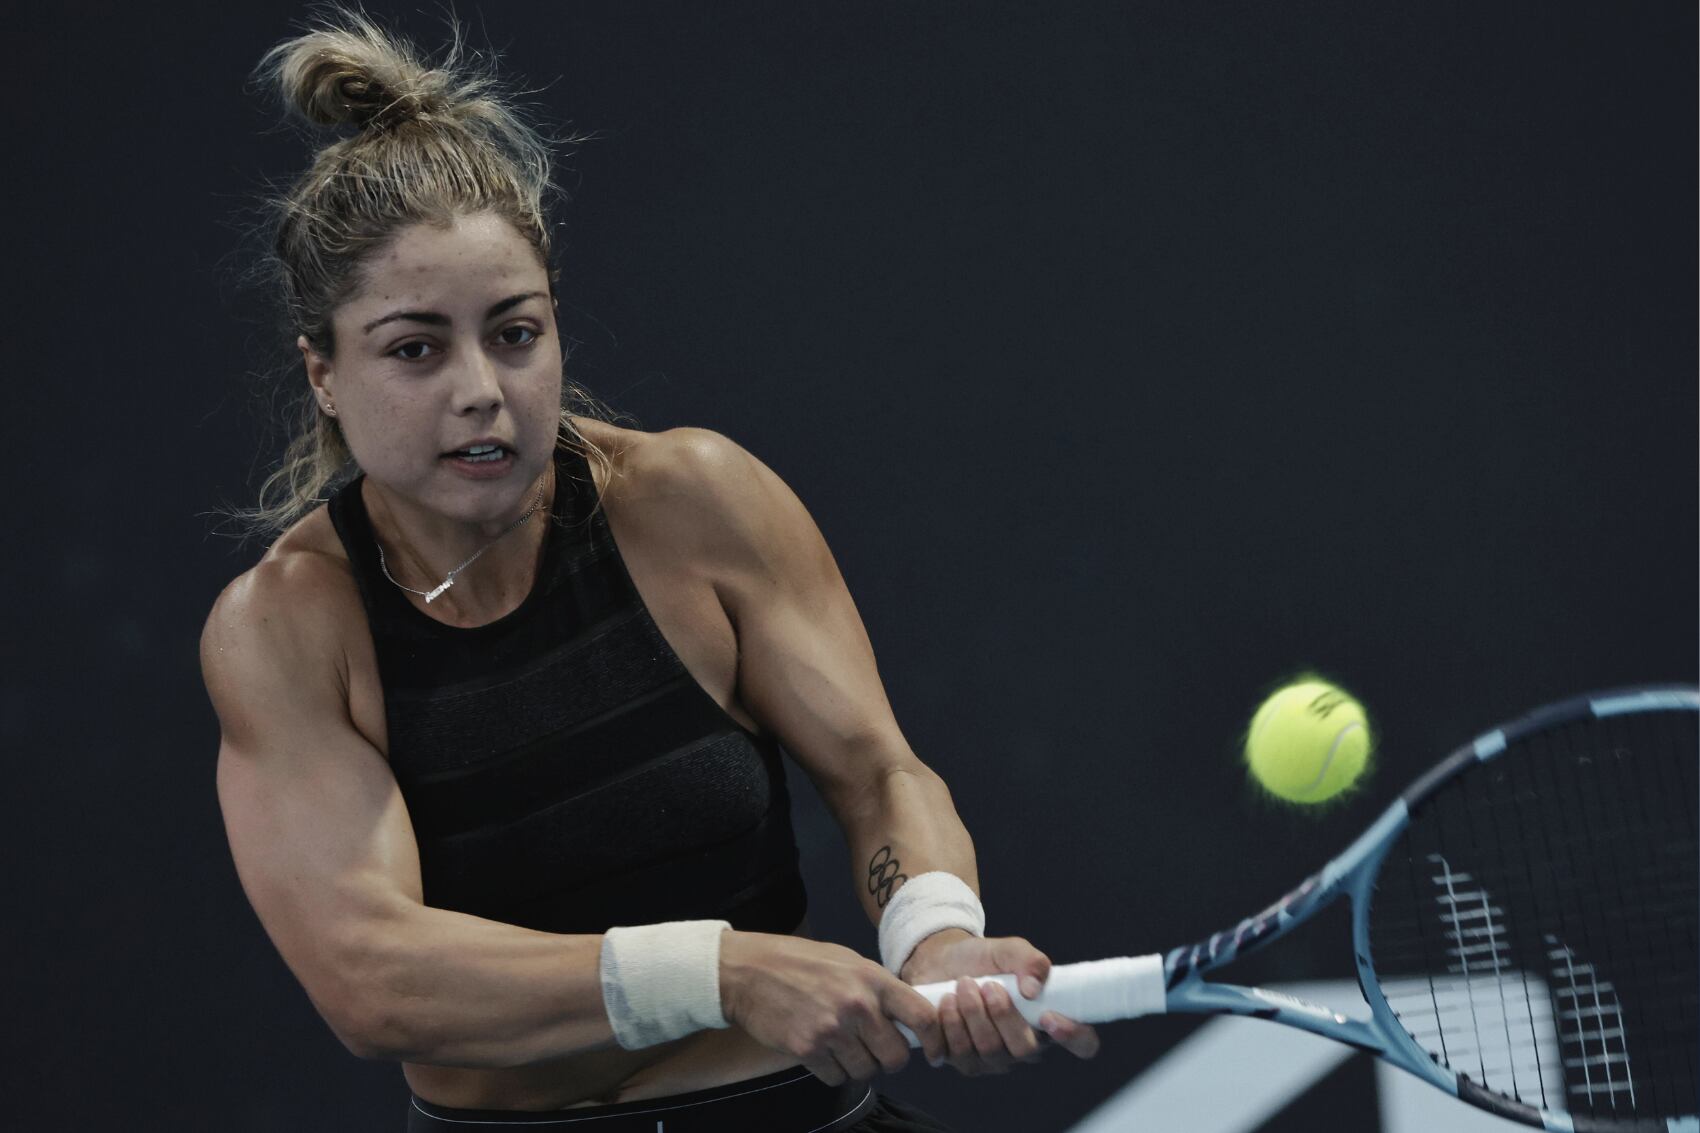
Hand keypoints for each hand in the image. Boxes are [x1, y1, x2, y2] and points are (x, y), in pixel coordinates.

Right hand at [719, 930, 946, 1085]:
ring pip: (866, 1071)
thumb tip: (909, 1017)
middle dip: (889, 1059)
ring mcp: (832, 1029)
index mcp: (873, 979)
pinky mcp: (808, 1049)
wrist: (750, 972)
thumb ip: (879, 988)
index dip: (935, 1040)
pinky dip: (834, 1072)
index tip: (934, 1051)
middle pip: (895, 1056)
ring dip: (859, 1066)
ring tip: (843, 1047)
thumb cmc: (800, 963)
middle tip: (876, 1050)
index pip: (921, 1016)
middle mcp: (857, 1005)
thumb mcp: (849, 961)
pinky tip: (823, 1051)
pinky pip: (837, 1077)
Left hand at [899, 929, 1101, 1074]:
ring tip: (961, 986)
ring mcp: (991, 1059)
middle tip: (986, 985)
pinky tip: (943, 1002)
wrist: (941, 961)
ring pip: (986, 1052)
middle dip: (1001, 1014)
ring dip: (971, 1014)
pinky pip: (953, 1053)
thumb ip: (1029, 960)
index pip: (1082, 1044)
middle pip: (1024, 1050)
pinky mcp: (959, 1060)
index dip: (1074, 1038)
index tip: (1049, 1016)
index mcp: (1048, 1021)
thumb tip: (1034, 988)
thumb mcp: (1008, 950)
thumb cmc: (984, 959)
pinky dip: (946, 1023)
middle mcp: (1024, 1046)